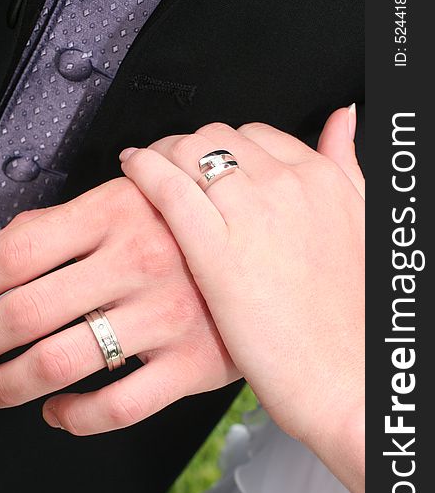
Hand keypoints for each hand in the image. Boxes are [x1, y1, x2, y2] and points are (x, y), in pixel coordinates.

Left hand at [0, 180, 238, 432]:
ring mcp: (167, 317)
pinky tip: (59, 412)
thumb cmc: (197, 230)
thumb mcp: (134, 199)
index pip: (17, 252)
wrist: (273, 257)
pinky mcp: (193, 364)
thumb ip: (63, 220)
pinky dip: (74, 418)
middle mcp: (141, 264)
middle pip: (26, 312)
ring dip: (10, 384)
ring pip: (61, 364)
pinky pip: (119, 406)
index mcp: (118, 215)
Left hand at [120, 107, 364, 492]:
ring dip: (161, 152)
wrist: (344, 372)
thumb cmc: (352, 314)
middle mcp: (286, 187)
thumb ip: (346, 167)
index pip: (256, 136)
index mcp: (321, 180)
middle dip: (189, 146)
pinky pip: (169, 187)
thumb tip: (342, 119)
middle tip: (171, 163)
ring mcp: (250, 215)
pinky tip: (131, 171)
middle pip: (218, 138)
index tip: (205, 159)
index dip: (223, 146)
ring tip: (144, 168)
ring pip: (189, 152)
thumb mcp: (361, 226)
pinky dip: (143, 169)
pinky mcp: (215, 250)